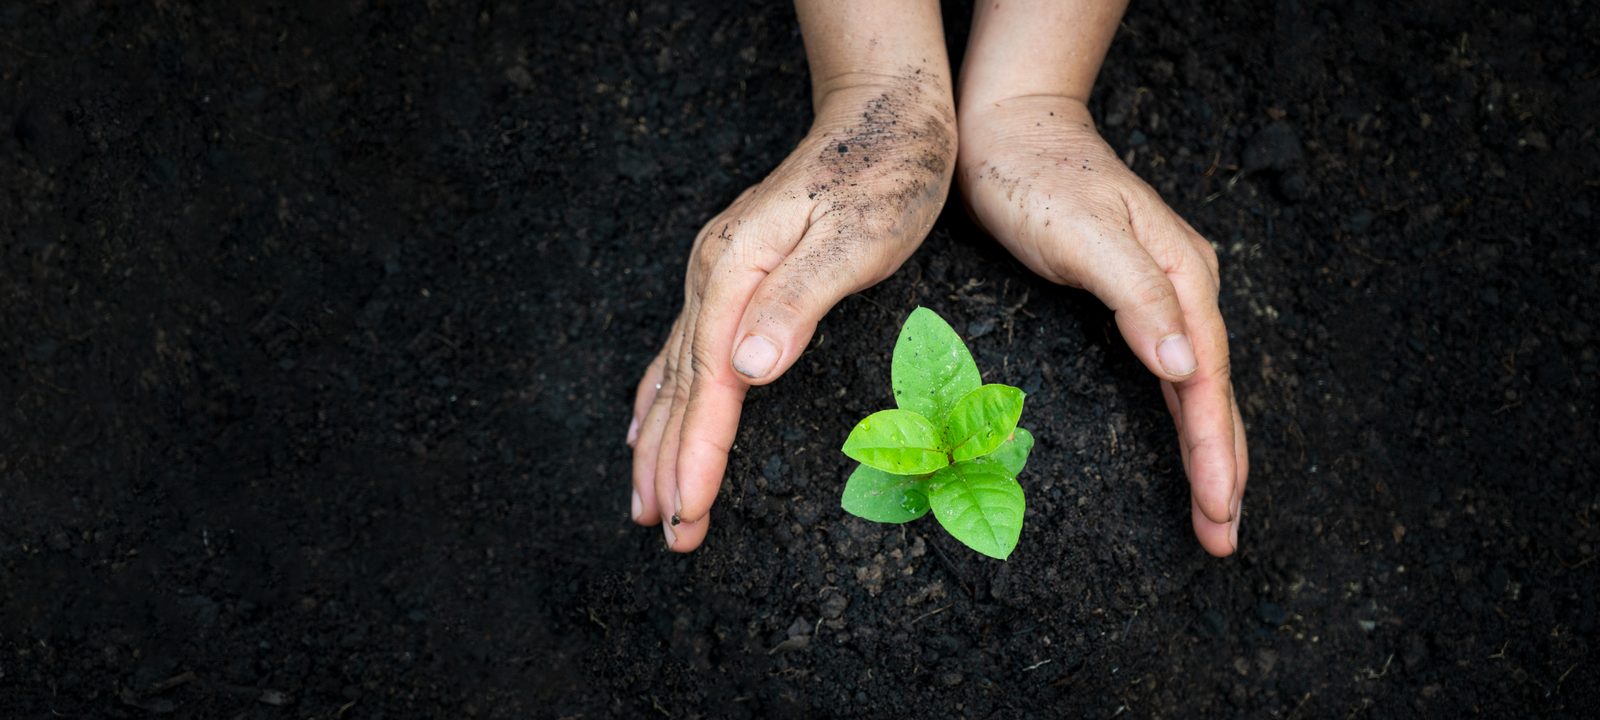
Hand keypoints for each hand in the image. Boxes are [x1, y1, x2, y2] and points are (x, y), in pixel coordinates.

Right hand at [629, 80, 955, 551]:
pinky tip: (645, 422)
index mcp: (736, 270)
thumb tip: (748, 368)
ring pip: (676, 375)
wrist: (884, 112)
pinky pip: (683, 351)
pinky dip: (661, 397)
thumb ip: (798, 302)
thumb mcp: (855, 238)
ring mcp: (718, 274)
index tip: (686, 511)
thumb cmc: (884, 174)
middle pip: (682, 387)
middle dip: (669, 465)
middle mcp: (714, 274)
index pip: (710, 381)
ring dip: (659, 442)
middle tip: (666, 536)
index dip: (696, 451)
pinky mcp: (734, 276)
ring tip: (645, 503)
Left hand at [957, 95, 1247, 555]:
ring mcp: (1163, 291)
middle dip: (1221, 467)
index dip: (1214, 446)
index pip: (1206, 378)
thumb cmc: (1036, 177)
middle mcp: (1184, 285)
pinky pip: (1171, 371)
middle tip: (1222, 537)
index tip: (1220, 505)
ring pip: (1195, 386)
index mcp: (1182, 274)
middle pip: (1212, 390)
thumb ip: (1137, 296)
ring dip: (1208, 450)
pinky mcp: (1134, 296)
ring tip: (1215, 512)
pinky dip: (1183, 415)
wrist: (1007, 129)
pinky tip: (1191, 444)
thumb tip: (1186, 364)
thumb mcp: (1083, 233)